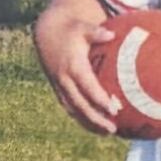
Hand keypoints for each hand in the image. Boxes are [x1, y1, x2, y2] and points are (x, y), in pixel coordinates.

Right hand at [34, 11, 118, 135]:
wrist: (47, 33)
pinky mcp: (58, 90)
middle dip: (96, 118)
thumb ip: (96, 32)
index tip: (113, 109)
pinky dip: (82, 119)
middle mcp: (65, 79)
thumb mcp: (83, 28)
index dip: (99, 99)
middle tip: (113, 129)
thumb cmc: (72, 30)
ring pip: (74, 110)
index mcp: (73, 66)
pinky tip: (97, 127)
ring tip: (108, 132)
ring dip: (89, 123)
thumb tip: (111, 34)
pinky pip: (70, 108)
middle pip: (81, 104)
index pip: (88, 86)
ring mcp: (60, 86)